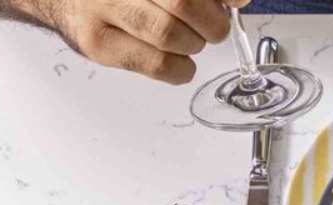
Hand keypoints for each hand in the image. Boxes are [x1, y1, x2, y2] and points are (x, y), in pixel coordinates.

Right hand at [0, 0, 229, 83]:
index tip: (235, 2)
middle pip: (183, 3)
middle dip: (211, 22)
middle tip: (213, 27)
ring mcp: (102, 8)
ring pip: (170, 35)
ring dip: (194, 44)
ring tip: (190, 41)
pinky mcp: (97, 42)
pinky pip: (157, 64)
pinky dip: (181, 69)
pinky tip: (180, 62)